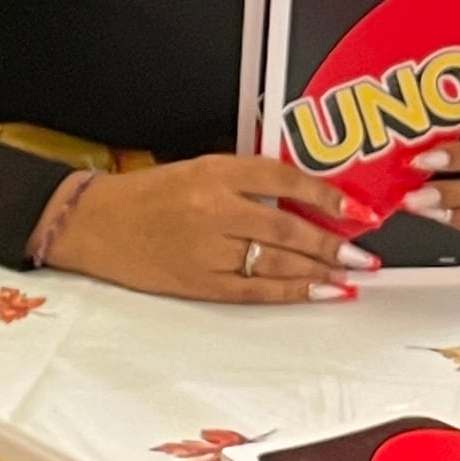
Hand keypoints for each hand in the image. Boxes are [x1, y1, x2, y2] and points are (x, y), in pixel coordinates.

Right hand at [46, 155, 376, 303]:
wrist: (93, 224)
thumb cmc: (148, 194)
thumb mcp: (199, 168)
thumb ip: (248, 180)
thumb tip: (305, 199)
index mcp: (215, 171)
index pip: (284, 180)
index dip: (326, 195)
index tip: (356, 208)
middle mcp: (214, 209)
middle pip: (287, 227)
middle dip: (333, 242)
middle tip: (365, 251)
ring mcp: (207, 250)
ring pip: (277, 262)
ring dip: (321, 269)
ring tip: (352, 273)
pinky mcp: (199, 283)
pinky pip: (256, 291)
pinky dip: (293, 292)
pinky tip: (320, 291)